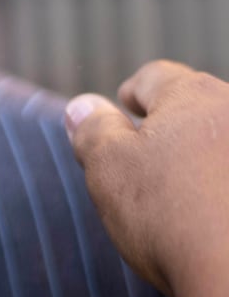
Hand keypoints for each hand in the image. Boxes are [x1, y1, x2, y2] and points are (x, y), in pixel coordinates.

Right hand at [66, 60, 228, 296]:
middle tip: (145, 156)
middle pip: (196, 106)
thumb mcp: (109, 169)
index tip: (123, 110)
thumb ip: (93, 130)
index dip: (131, 95)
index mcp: (194, 96)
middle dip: (171, 125)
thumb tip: (82, 107)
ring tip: (185, 191)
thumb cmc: (170, 218)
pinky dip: (224, 184)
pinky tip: (216, 212)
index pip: (154, 78)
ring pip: (224, 141)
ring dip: (205, 155)